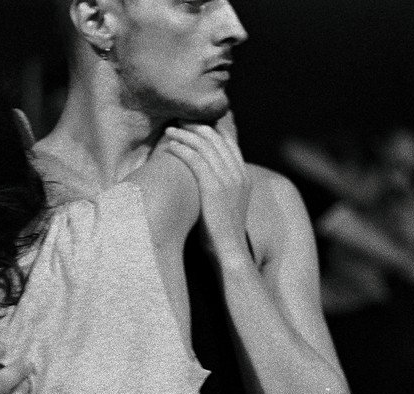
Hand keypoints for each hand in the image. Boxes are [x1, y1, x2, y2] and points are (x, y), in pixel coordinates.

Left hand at [164, 122, 252, 262]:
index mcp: (243, 176)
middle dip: (196, 127)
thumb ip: (220, 190)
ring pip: (205, 145)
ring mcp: (227, 179)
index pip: (228, 142)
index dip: (211, 129)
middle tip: (179, 121)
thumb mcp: (227, 207)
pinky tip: (170, 147)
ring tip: (170, 131)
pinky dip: (182, 149)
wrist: (230, 252)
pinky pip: (196, 159)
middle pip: (216, 138)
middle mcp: (238, 173)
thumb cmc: (222, 235)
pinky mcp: (213, 186)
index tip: (194, 125)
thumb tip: (203, 183)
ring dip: (185, 135)